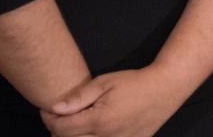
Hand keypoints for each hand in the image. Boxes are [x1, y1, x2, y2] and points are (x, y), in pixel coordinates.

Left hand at [40, 67, 186, 136]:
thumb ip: (79, 97)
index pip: (60, 128)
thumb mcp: (105, 82)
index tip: (48, 110)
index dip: (48, 119)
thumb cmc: (135, 82)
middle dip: (58, 129)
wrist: (165, 89)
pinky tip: (92, 130)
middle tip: (61, 116)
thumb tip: (55, 108)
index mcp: (99, 120)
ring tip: (75, 124)